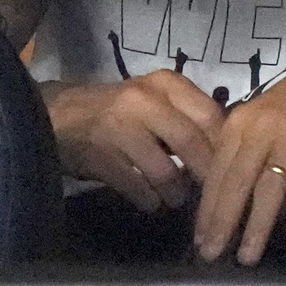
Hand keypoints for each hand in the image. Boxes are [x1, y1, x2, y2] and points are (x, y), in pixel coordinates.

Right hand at [43, 70, 222, 211]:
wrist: (58, 116)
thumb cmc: (117, 111)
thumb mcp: (154, 100)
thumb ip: (187, 118)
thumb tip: (225, 154)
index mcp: (166, 84)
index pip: (211, 116)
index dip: (224, 147)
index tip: (227, 168)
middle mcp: (145, 100)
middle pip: (191, 144)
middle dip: (204, 175)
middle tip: (208, 194)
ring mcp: (121, 128)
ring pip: (167, 173)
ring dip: (176, 194)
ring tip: (174, 199)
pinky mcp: (102, 156)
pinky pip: (139, 189)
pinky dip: (150, 201)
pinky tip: (149, 200)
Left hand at [193, 36, 285, 265]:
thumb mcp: (264, 116)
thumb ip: (245, 147)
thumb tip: (225, 194)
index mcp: (240, 122)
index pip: (217, 172)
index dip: (207, 209)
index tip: (200, 239)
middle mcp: (261, 127)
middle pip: (237, 182)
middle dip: (223, 222)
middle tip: (213, 255)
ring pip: (269, 186)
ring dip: (257, 225)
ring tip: (249, 256)